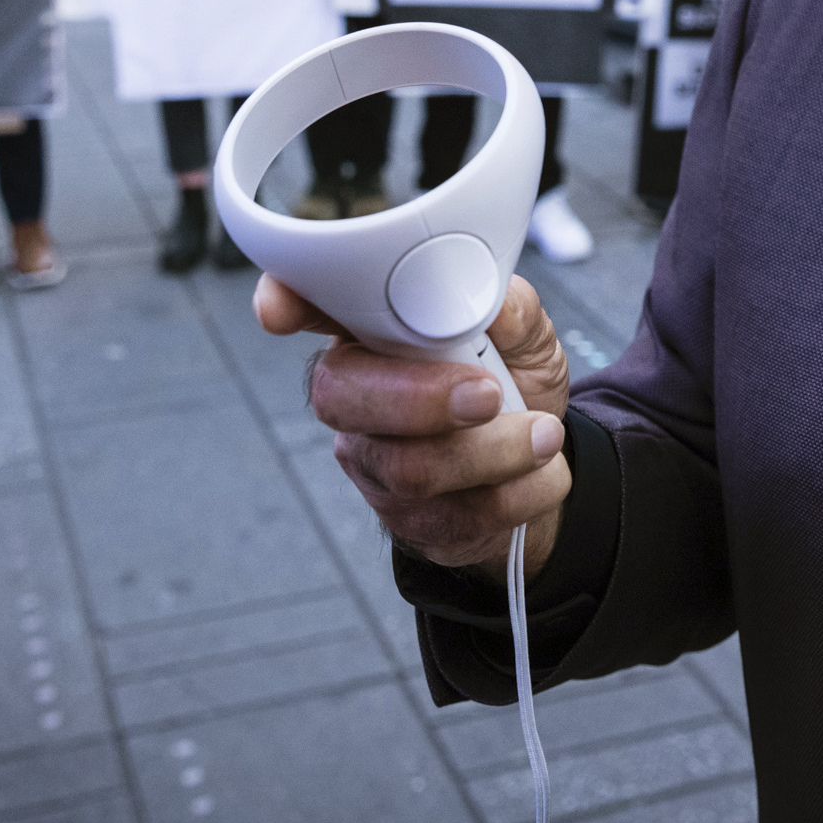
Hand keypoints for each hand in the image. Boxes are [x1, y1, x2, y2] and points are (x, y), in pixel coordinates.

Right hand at [260, 273, 573, 574]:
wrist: (542, 465)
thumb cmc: (517, 382)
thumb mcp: (526, 336)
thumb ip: (512, 310)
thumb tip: (498, 304)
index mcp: (376, 332)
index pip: (311, 306)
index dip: (286, 301)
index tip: (278, 308)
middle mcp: (357, 394)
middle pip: (341, 397)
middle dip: (422, 398)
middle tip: (489, 395)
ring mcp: (373, 462)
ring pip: (407, 467)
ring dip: (495, 451)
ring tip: (544, 435)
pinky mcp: (407, 521)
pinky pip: (452, 516)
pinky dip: (519, 492)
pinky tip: (540, 475)